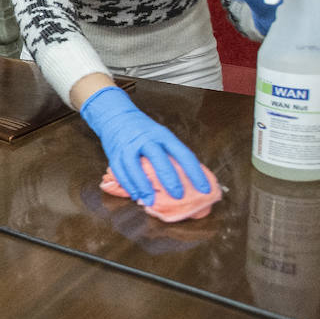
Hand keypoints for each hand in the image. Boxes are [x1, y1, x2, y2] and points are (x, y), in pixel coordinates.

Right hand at [79, 87, 209, 204]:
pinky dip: (128, 185)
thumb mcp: (161, 136)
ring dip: (143, 186)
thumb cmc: (144, 131)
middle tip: (178, 196)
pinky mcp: (115, 154)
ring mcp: (128, 146)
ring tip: (151, 201)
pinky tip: (136, 195)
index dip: (195, 172)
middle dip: (169, 179)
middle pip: (159, 159)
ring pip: (135, 167)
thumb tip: (188, 180)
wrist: (116, 116)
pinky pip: (120, 172)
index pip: (183, 154)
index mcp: (163, 135)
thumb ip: (171, 154)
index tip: (204, 189)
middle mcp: (146, 140)